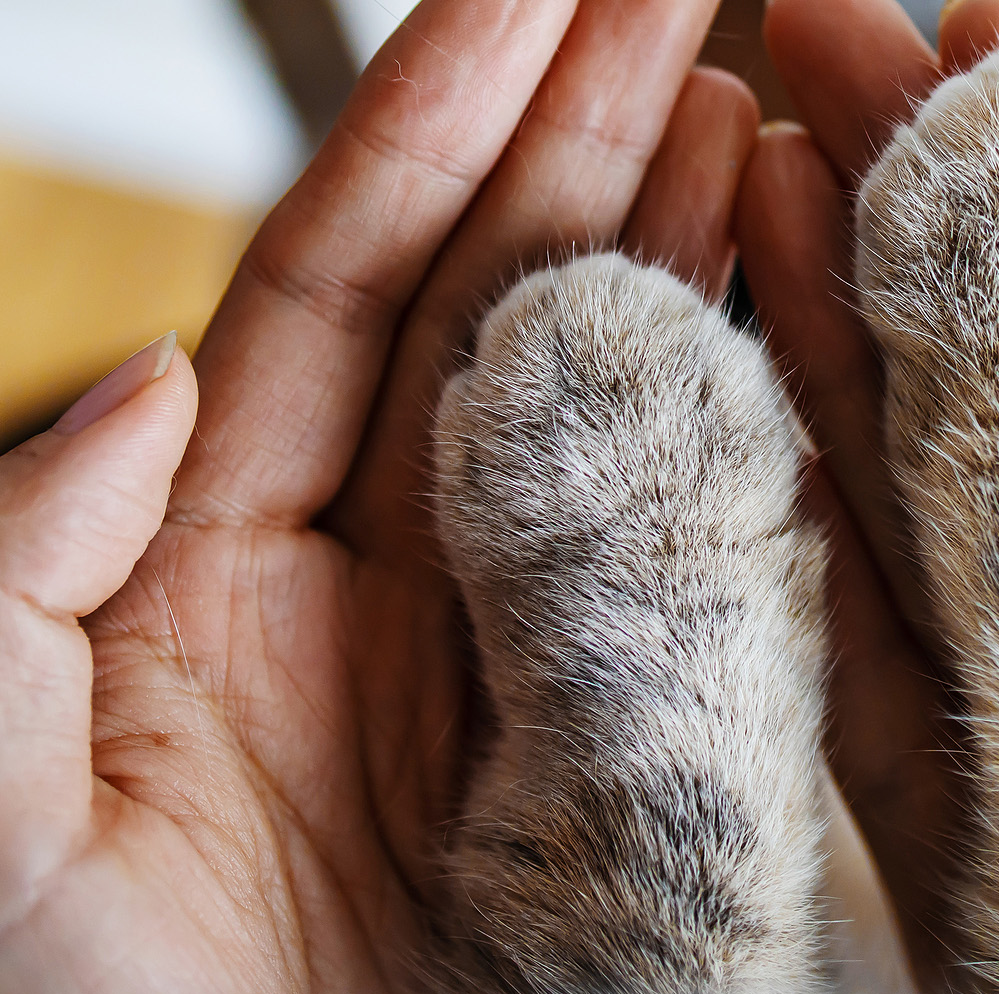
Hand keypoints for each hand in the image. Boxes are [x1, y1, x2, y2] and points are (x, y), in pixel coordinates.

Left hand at [0, 1, 756, 993]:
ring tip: (746, 108)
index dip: (432, 120)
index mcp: (210, 565)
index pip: (340, 285)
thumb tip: (148, 379)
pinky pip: (680, 555)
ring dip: (669, 244)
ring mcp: (501, 651)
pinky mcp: (606, 739)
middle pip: (490, 301)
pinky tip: (779, 322)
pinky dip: (734, 430)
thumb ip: (16, 578)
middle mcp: (369, 581)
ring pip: (596, 403)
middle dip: (582, 125)